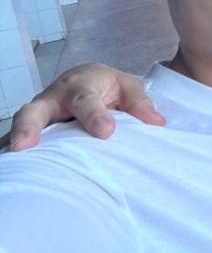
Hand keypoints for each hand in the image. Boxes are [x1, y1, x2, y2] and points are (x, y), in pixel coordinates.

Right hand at [7, 64, 163, 150]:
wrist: (85, 79)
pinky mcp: (31, 133)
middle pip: (34, 111)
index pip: (85, 100)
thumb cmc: (108, 87)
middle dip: (29, 127)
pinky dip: (10, 155)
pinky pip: (15, 142)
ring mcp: (38, 118)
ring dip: (13, 143)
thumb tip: (157, 123)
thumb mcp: (127, 86)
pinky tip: (10, 172)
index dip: (94, 115)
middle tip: (25, 145)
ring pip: (20, 128)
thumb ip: (140, 103)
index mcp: (80, 86)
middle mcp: (52, 101)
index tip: (106, 132)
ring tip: (10, 163)